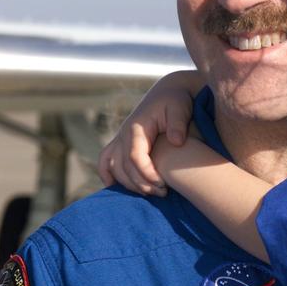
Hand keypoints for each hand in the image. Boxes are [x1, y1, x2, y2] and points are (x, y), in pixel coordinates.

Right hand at [97, 70, 197, 195]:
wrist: (169, 92)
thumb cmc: (177, 101)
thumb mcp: (180, 107)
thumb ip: (178, 123)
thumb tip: (176, 141)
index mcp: (136, 127)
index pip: (135, 157)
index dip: (146, 174)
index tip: (163, 185)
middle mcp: (124, 134)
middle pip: (123, 167)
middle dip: (141, 184)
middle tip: (163, 193)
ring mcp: (120, 138)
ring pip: (113, 167)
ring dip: (128, 184)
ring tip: (151, 193)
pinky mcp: (122, 142)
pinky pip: (106, 160)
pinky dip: (107, 175)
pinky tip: (116, 188)